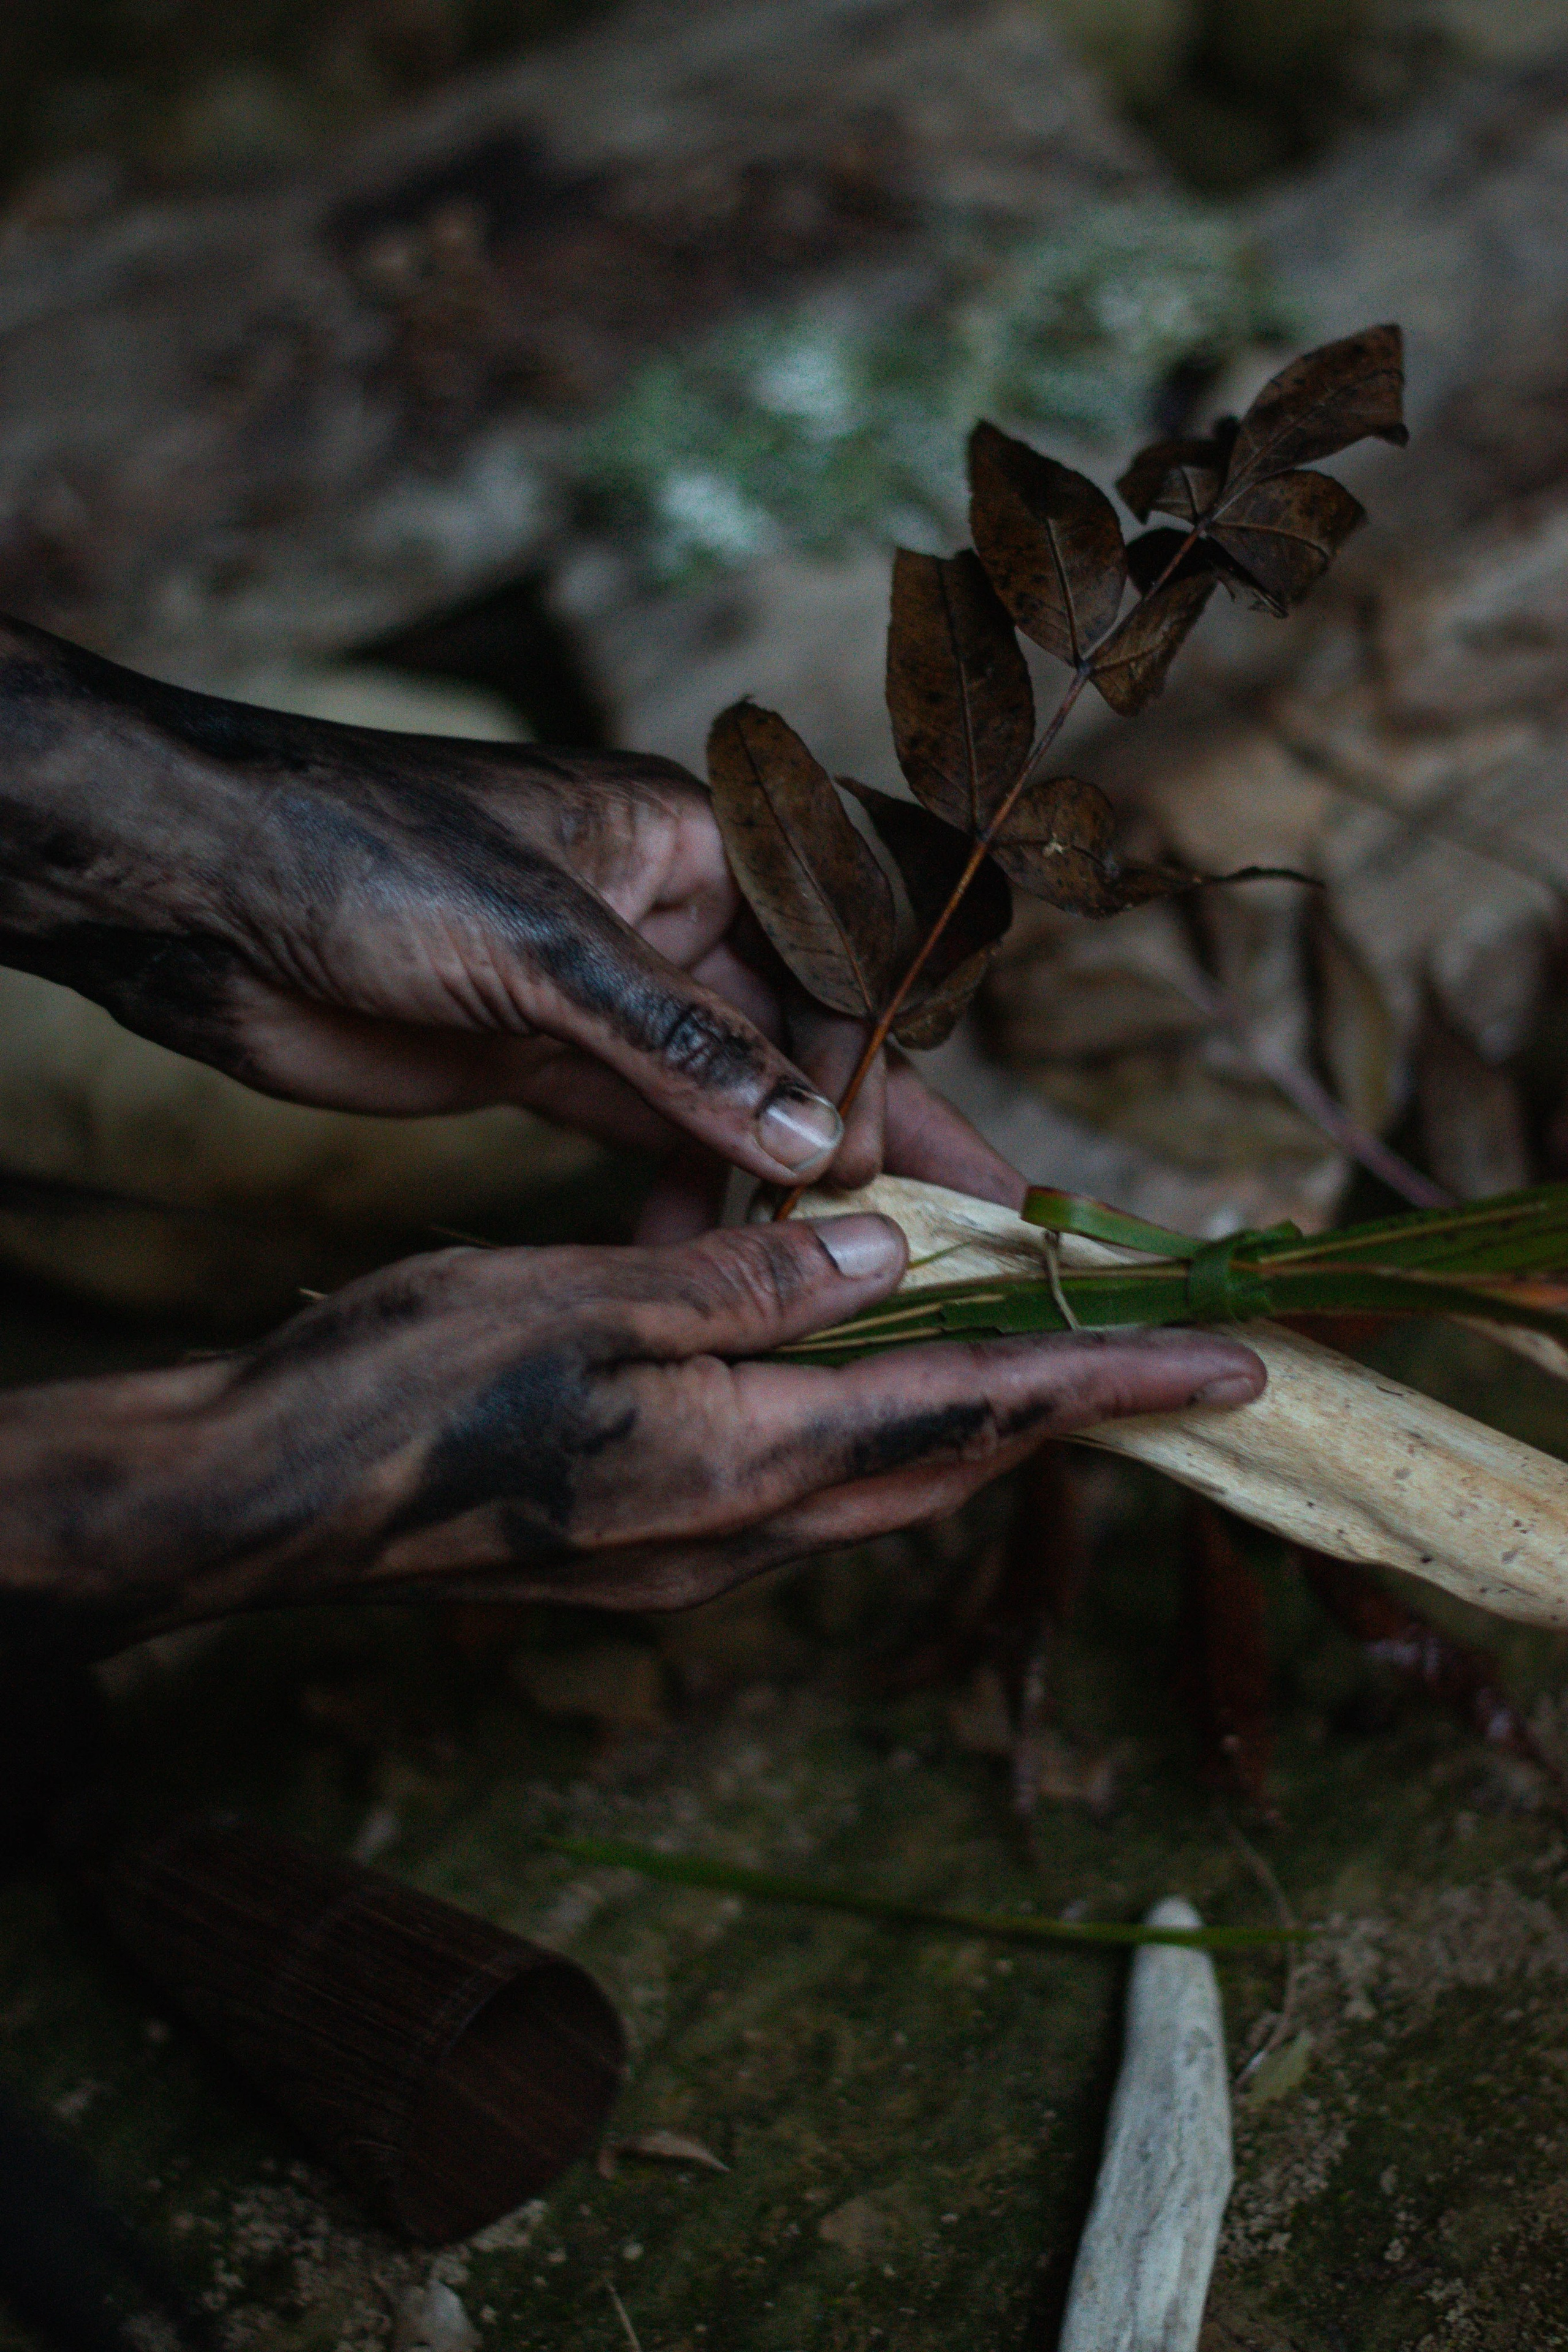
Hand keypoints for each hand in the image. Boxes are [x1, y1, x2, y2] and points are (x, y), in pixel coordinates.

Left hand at [0, 618, 1020, 1209]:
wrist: (196, 892)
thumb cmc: (359, 850)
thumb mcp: (538, 943)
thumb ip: (679, 1044)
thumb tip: (811, 1138)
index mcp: (681, 843)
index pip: (824, 953)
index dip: (865, 1058)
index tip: (879, 1162)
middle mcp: (660, 918)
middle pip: (798, 1031)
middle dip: (866, 1126)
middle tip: (943, 1228)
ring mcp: (602, 998)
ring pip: (726, 1095)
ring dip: (772, 1178)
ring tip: (822, 1274)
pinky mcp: (541, 1064)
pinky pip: (644, 1137)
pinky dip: (676, 1195)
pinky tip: (690, 1257)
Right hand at [0, 1218, 1263, 1642]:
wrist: (267, 1499)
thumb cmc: (407, 1382)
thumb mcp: (580, 1295)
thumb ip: (747, 1283)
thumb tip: (891, 1255)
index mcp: (741, 1459)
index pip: (971, 1417)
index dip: (1111, 1387)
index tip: (1234, 1369)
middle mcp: (741, 1532)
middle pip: (947, 1469)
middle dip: (1067, 1412)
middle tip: (1162, 1356)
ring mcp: (691, 1558)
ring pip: (879, 1481)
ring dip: (967, 1417)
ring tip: (1033, 1343)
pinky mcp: (645, 1549)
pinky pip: (800, 1484)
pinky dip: (862, 1419)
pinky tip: (841, 1354)